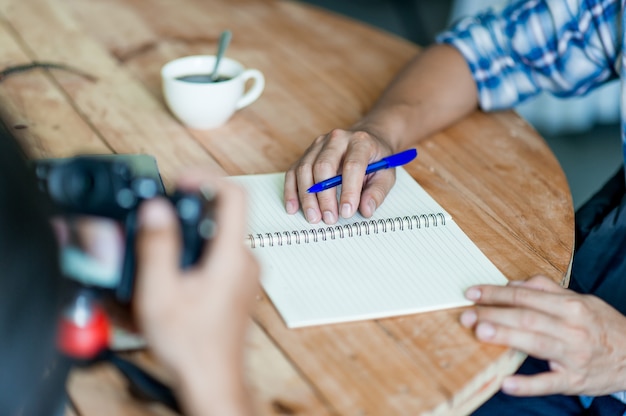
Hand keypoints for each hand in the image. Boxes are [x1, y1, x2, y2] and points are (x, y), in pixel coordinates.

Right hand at [134, 170, 258, 415]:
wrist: (212, 378)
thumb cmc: (192, 345)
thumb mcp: (160, 292)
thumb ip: (157, 246)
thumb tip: (157, 209)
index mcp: (231, 257)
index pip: (233, 196)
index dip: (206, 178)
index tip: (182, 180)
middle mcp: (245, 261)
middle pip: (223, 214)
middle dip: (190, 208)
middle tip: (162, 216)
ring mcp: (245, 273)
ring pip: (220, 235)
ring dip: (191, 232)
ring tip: (163, 249)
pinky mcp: (239, 283)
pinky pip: (220, 253)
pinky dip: (198, 251)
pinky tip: (175, 272)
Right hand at [284, 128, 395, 223]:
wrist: (367, 140)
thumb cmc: (376, 159)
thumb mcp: (386, 175)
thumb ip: (377, 192)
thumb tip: (366, 209)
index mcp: (360, 142)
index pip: (352, 166)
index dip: (349, 191)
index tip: (347, 212)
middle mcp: (337, 139)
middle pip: (323, 167)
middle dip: (325, 196)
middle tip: (329, 218)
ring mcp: (318, 144)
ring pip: (305, 169)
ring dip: (307, 197)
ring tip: (314, 217)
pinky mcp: (307, 153)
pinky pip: (294, 172)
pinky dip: (292, 191)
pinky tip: (293, 207)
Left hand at [460, 275, 625, 396]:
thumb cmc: (602, 326)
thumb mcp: (581, 300)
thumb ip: (547, 290)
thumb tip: (515, 283)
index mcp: (570, 306)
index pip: (525, 296)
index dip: (496, 294)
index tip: (472, 294)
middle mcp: (571, 328)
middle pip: (526, 317)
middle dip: (494, 314)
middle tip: (467, 315)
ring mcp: (573, 355)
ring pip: (535, 343)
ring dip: (507, 337)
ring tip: (481, 333)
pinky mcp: (575, 380)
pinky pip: (549, 383)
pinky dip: (528, 385)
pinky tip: (507, 383)